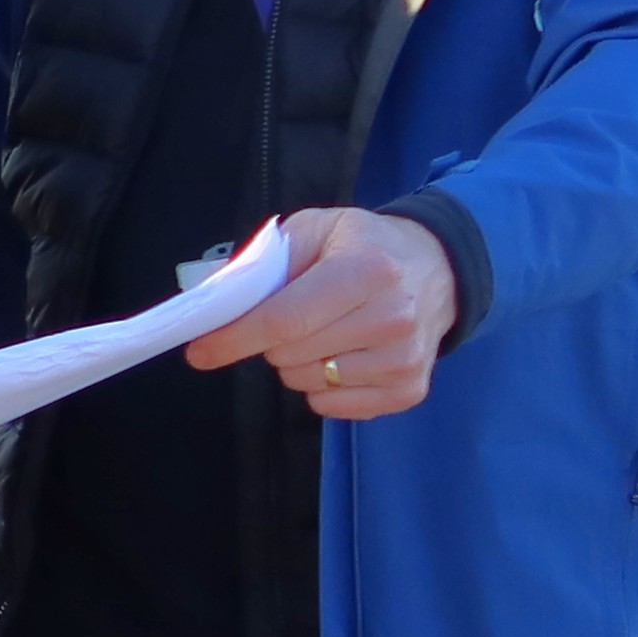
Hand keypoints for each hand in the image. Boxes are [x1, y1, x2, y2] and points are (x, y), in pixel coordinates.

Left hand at [187, 207, 456, 418]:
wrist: (437, 269)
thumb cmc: (364, 246)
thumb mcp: (315, 229)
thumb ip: (264, 262)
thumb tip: (216, 304)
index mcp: (366, 271)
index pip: (286, 319)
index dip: (235, 338)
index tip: (199, 352)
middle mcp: (392, 319)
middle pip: (290, 355)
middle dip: (269, 341)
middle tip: (289, 316)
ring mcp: (404, 360)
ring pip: (307, 383)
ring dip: (296, 363)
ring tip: (323, 330)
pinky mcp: (409, 390)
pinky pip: (331, 406)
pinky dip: (321, 386)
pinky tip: (342, 354)